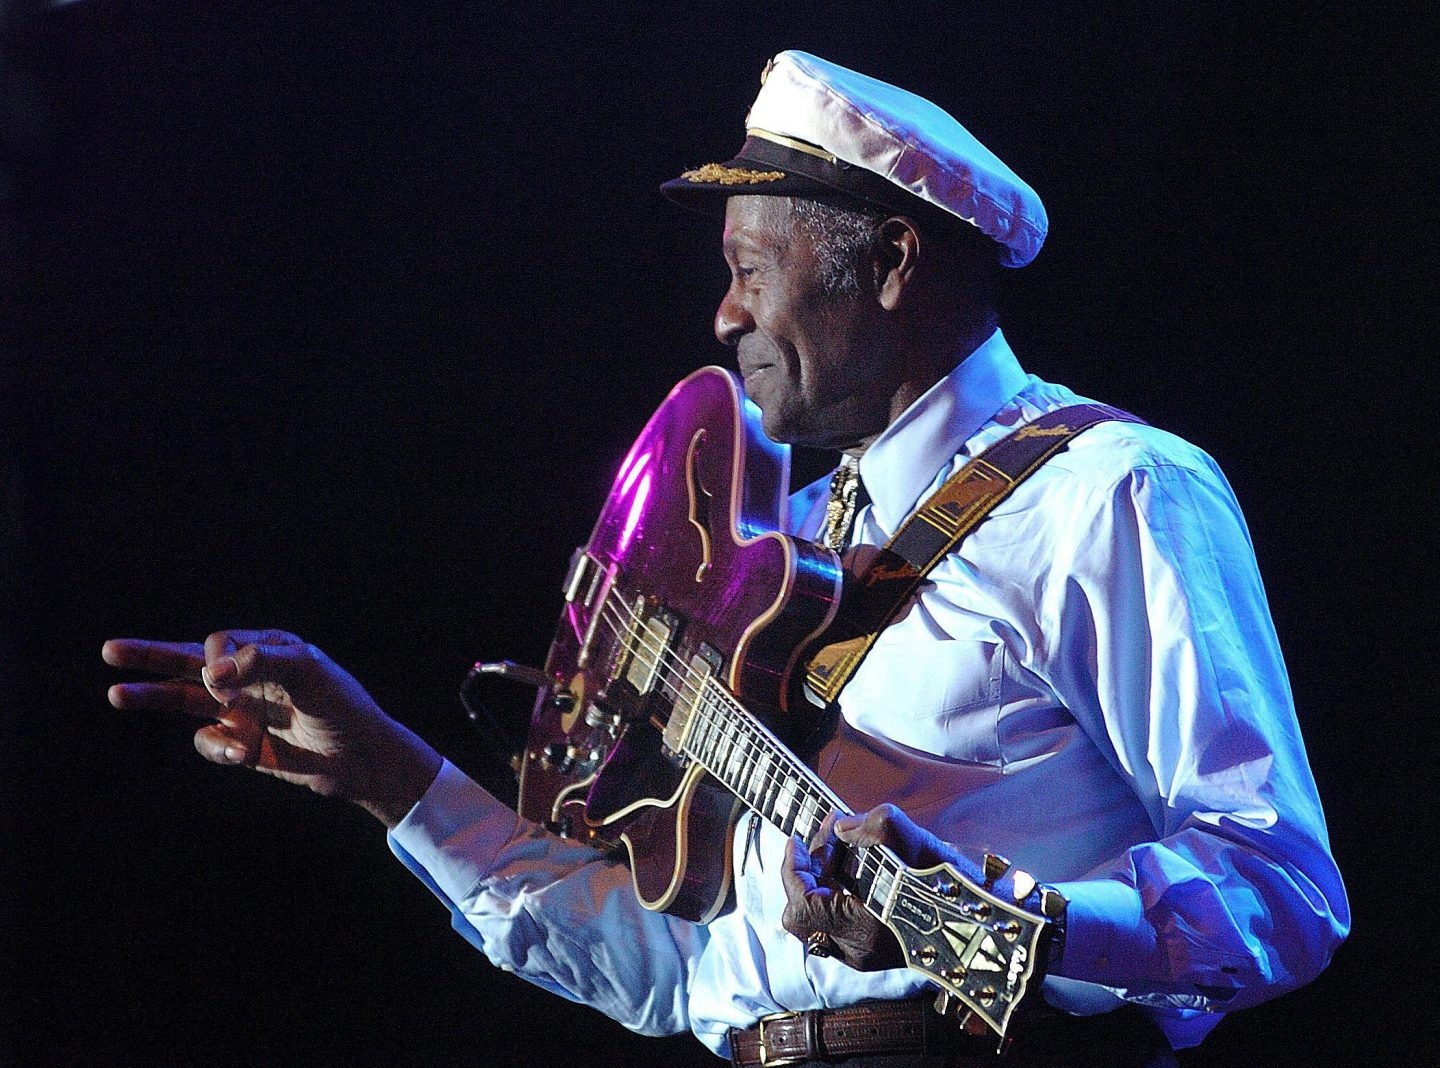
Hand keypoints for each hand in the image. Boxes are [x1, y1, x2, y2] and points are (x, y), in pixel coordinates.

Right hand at [103, 630, 441, 826]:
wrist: (361, 761)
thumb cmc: (343, 707)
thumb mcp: (311, 674)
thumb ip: (262, 663)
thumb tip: (209, 671)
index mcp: (270, 648)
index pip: (219, 644)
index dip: (212, 661)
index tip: (222, 682)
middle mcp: (251, 676)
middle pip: (190, 663)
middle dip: (151, 658)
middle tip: (111, 651)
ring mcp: (243, 710)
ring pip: (185, 700)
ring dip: (153, 698)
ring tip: (115, 694)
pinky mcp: (242, 743)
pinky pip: (210, 742)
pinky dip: (220, 748)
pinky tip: (245, 753)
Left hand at [781, 803, 1017, 970]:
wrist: (995, 929)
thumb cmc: (958, 889)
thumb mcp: (918, 846)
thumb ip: (874, 828)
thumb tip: (841, 826)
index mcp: (861, 929)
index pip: (800, 904)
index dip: (792, 869)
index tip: (798, 840)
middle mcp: (858, 950)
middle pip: (802, 917)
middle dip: (805, 875)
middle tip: (822, 842)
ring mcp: (868, 955)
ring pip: (820, 921)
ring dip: (821, 883)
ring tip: (841, 850)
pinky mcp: (880, 951)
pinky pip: (840, 925)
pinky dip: (837, 896)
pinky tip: (857, 870)